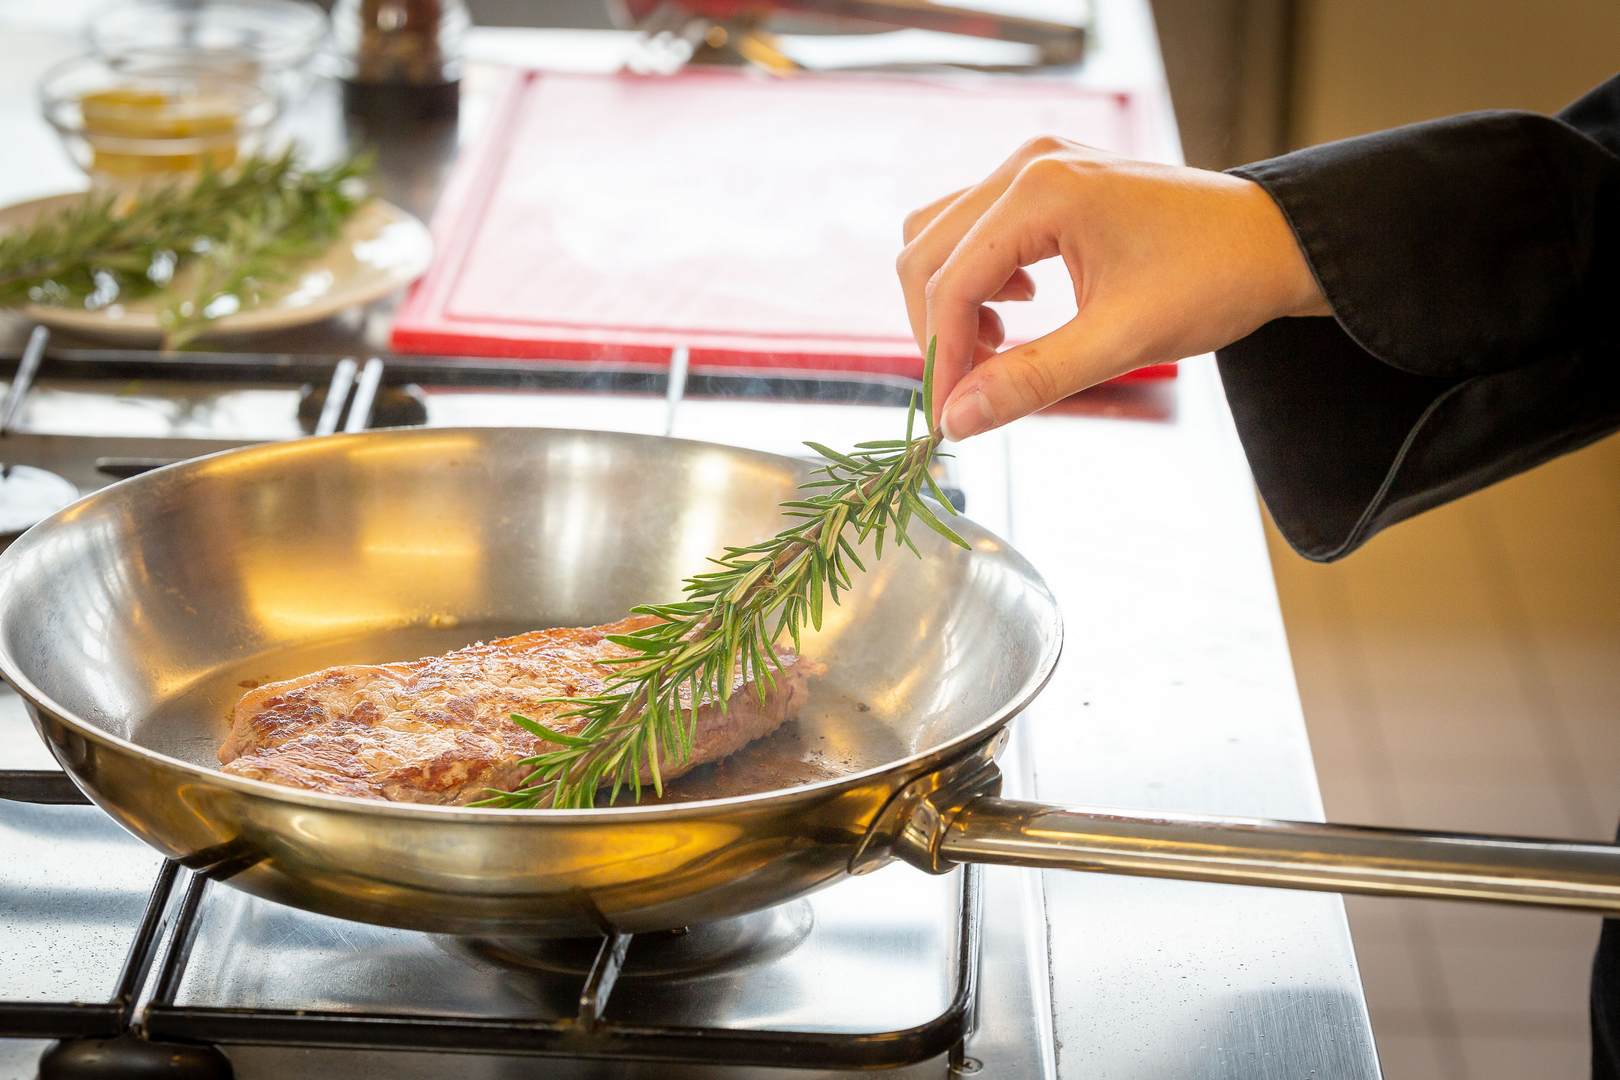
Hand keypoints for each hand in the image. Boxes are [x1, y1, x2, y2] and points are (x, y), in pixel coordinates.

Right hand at [896, 137, 1328, 439]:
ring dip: (950, 300)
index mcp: (1041, 192)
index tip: (949, 416)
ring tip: (995, 347)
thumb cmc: (1213, 281)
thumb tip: (958, 420)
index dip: (940, 355)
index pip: (950, 280)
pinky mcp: (1044, 179)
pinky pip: (972, 226)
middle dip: (937, 329)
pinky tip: (1018, 307)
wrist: (1274, 242)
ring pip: (939, 237)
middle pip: (926, 252)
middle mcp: (1027, 165)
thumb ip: (1032, 379)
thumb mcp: (1121, 342)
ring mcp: (1033, 165)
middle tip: (968, 391)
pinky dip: (975, 275)